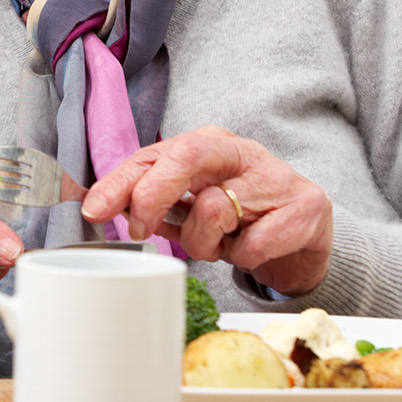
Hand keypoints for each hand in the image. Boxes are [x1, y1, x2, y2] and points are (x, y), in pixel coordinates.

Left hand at [81, 125, 333, 295]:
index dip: (119, 182)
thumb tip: (103, 209)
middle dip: (152, 196)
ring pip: (215, 209)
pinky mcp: (306, 205)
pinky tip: (248, 251)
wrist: (306, 232)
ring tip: (215, 246)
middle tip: (141, 230)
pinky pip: (256, 243)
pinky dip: (244, 257)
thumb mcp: (193, 203)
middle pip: (184, 157)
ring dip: (203, 243)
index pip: (153, 155)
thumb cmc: (242, 214)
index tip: (94, 210)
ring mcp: (275, 175)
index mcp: (206, 144)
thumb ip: (155, 202)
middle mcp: (239, 151)